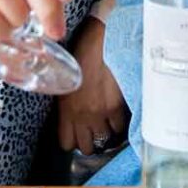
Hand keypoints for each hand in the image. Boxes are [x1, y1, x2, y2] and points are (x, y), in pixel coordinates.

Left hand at [57, 17, 128, 153]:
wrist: (104, 41)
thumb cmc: (83, 54)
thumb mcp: (68, 80)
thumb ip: (69, 101)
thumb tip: (73, 112)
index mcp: (65, 109)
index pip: (66, 143)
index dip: (73, 139)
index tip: (78, 133)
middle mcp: (81, 116)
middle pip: (87, 147)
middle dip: (91, 139)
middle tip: (95, 129)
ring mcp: (100, 114)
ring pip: (106, 138)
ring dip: (108, 131)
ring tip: (109, 120)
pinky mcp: (118, 108)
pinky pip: (121, 126)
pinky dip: (121, 122)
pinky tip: (120, 111)